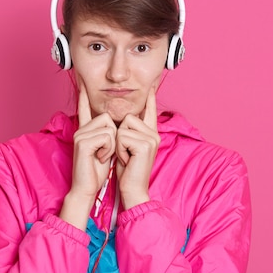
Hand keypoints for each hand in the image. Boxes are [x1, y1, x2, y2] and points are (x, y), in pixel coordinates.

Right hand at [60, 86, 116, 229]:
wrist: (87, 188)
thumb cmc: (98, 170)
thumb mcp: (107, 148)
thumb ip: (110, 134)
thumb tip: (122, 122)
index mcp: (86, 129)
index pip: (85, 108)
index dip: (85, 95)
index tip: (82, 81)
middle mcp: (81, 128)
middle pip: (108, 117)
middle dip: (115, 136)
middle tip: (106, 152)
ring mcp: (80, 134)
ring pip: (109, 126)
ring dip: (112, 144)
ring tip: (102, 155)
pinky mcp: (82, 141)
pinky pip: (107, 136)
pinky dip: (108, 149)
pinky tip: (98, 158)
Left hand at [115, 88, 160, 208]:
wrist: (132, 189)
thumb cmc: (126, 170)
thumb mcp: (126, 146)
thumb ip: (128, 131)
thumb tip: (121, 116)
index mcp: (150, 133)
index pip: (150, 110)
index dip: (150, 97)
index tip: (152, 83)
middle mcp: (154, 133)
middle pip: (129, 115)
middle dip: (119, 134)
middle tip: (125, 153)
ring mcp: (152, 138)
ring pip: (124, 125)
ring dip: (118, 142)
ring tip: (125, 156)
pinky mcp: (146, 144)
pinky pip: (122, 135)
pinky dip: (119, 149)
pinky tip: (126, 159)